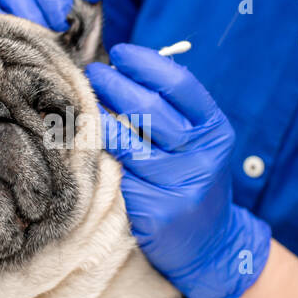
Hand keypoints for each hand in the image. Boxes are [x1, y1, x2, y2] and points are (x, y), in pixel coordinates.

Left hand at [85, 43, 271, 297]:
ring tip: (83, 104)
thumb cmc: (192, 180)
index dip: (147, 64)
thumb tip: (125, 68)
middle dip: (115, 85)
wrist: (210, 244)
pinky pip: (119, 175)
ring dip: (99, 119)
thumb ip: (172, 111)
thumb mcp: (198, 144)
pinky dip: (101, 158)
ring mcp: (181, 185)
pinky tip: (87, 145)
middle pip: (149, 108)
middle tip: (93, 73)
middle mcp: (203, 155)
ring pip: (126, 142)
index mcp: (215, 130)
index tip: (121, 52)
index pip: (179, 85)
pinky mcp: (158, 210)